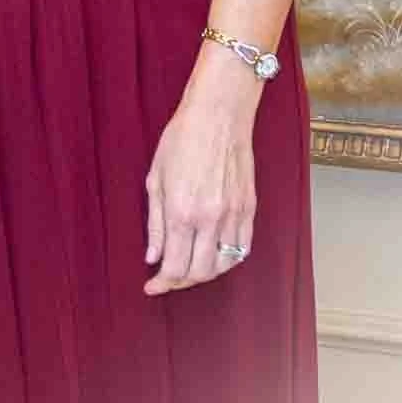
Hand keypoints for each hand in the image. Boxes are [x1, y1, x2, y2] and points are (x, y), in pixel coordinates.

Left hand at [143, 64, 257, 296]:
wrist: (218, 115)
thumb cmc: (181, 140)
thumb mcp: (155, 178)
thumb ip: (154, 223)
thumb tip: (152, 257)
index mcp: (181, 212)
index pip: (173, 266)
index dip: (161, 283)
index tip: (151, 287)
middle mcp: (209, 219)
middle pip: (199, 273)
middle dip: (180, 282)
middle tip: (168, 278)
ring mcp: (233, 216)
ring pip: (223, 266)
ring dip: (205, 274)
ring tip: (190, 269)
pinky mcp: (250, 209)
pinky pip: (242, 249)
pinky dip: (228, 260)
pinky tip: (214, 256)